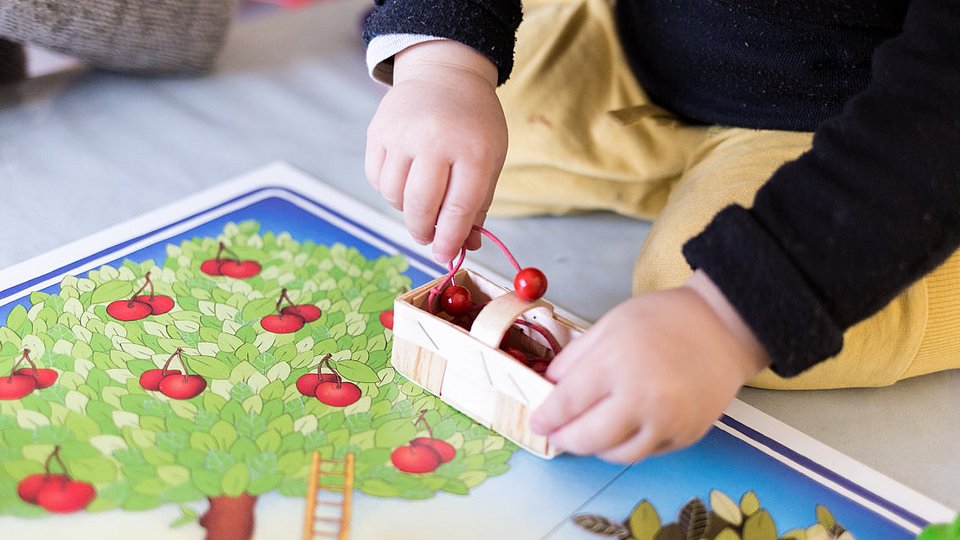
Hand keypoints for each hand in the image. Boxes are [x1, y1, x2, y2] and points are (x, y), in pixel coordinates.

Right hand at [365, 40, 507, 262]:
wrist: (445, 74)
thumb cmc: (473, 124)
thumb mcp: (490, 158)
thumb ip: (478, 204)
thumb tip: (465, 246)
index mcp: (473, 149)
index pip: (458, 209)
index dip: (450, 239)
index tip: (445, 255)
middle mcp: (435, 140)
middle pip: (421, 206)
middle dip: (424, 232)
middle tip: (428, 237)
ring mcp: (402, 133)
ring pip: (394, 196)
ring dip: (406, 209)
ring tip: (420, 200)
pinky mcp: (378, 131)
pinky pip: (377, 179)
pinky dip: (389, 189)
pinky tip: (405, 180)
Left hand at [529, 270, 769, 461]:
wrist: (725, 326)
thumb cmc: (665, 318)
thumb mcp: (610, 324)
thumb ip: (575, 358)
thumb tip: (549, 387)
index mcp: (615, 364)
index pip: (567, 403)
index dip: (546, 417)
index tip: (536, 422)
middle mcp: (641, 398)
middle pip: (588, 438)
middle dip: (564, 439)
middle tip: (555, 435)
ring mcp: (667, 421)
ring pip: (617, 455)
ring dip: (594, 448)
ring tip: (586, 434)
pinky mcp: (686, 435)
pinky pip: (647, 452)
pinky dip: (628, 445)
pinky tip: (621, 429)